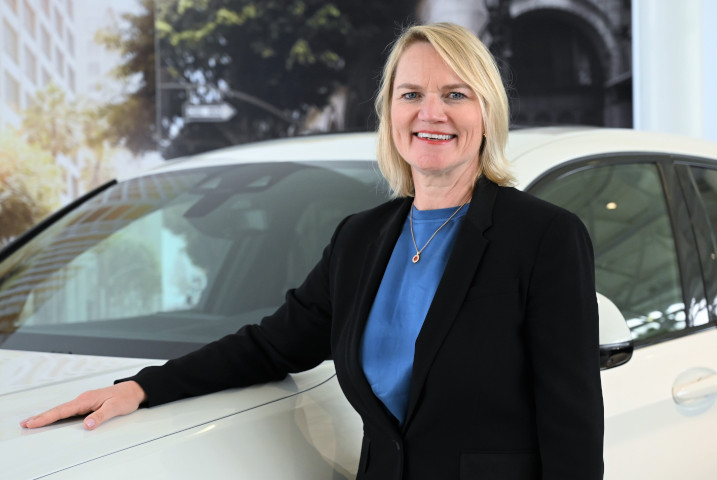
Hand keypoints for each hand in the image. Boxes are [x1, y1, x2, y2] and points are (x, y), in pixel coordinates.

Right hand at [20, 381, 146, 429]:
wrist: (134, 390)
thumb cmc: (125, 397)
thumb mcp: (115, 408)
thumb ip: (100, 416)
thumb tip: (87, 424)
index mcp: (86, 399)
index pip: (62, 411)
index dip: (46, 417)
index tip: (33, 423)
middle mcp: (83, 399)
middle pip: (58, 410)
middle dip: (41, 417)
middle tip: (25, 424)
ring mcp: (85, 401)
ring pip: (62, 410)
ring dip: (48, 416)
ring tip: (34, 422)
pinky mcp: (88, 403)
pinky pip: (69, 410)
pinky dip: (58, 414)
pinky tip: (53, 418)